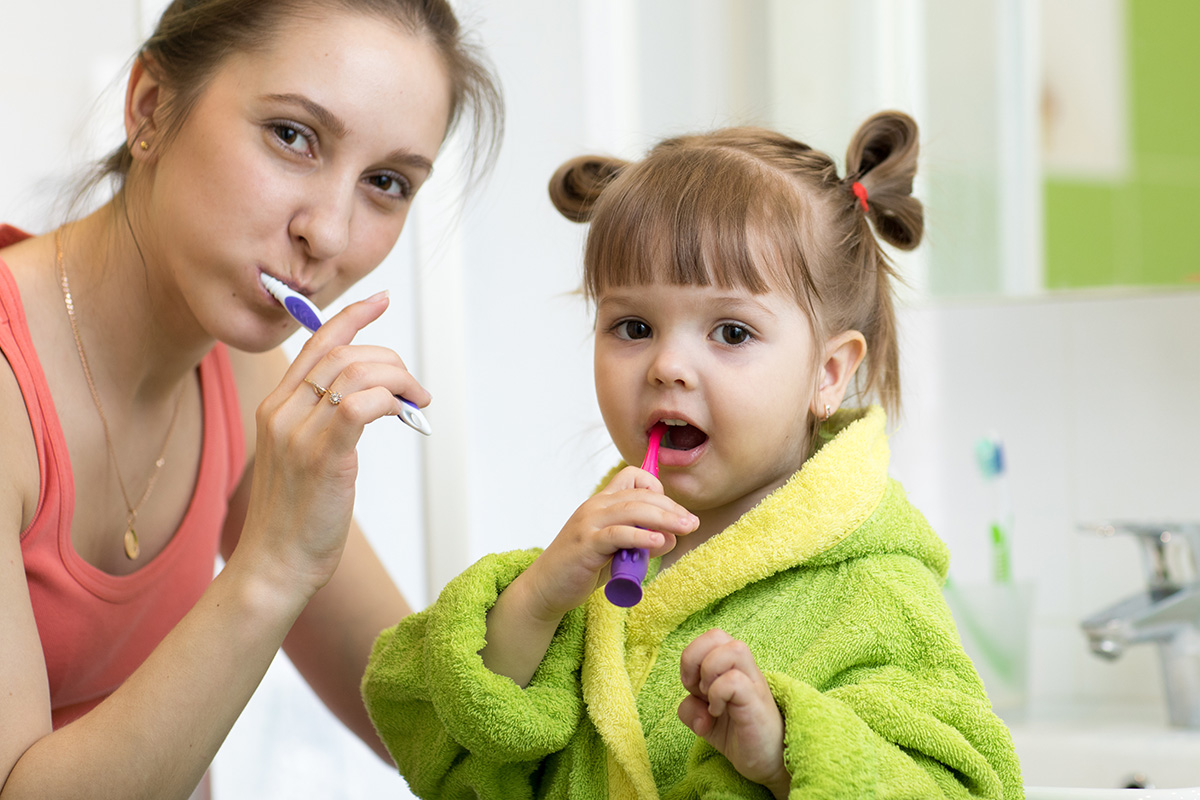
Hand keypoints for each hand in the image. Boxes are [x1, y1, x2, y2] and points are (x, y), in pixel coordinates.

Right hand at [237, 291, 429, 595]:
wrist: (275, 565)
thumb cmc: (296, 518)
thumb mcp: (302, 458)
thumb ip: (324, 423)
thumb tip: (369, 401)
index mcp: (274, 407)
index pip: (315, 344)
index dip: (351, 317)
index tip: (380, 300)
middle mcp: (281, 412)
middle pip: (344, 353)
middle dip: (391, 360)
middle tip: (415, 389)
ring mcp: (298, 433)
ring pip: (356, 373)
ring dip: (399, 380)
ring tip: (417, 403)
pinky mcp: (322, 456)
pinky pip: (361, 405)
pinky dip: (390, 401)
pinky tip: (403, 415)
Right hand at [522, 466, 697, 620]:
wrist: (546, 588)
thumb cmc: (582, 569)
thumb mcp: (617, 551)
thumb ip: (641, 542)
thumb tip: (670, 537)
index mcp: (602, 503)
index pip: (632, 477)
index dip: (657, 489)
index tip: (672, 512)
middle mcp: (595, 506)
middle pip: (641, 495)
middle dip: (671, 508)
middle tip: (692, 523)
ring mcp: (589, 523)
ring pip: (633, 510)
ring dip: (664, 518)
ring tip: (685, 529)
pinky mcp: (586, 544)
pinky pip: (618, 534)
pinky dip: (641, 536)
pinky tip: (658, 541)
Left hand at [679, 629, 789, 798]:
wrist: (767, 762)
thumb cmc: (739, 735)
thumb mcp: (704, 720)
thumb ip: (690, 708)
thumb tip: (696, 712)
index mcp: (731, 667)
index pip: (711, 637)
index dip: (691, 656)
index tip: (691, 686)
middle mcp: (744, 669)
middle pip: (718, 635)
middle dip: (695, 657)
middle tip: (698, 688)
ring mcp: (753, 683)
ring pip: (734, 648)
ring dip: (710, 671)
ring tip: (710, 698)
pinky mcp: (756, 703)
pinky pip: (735, 681)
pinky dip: (718, 694)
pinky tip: (718, 713)